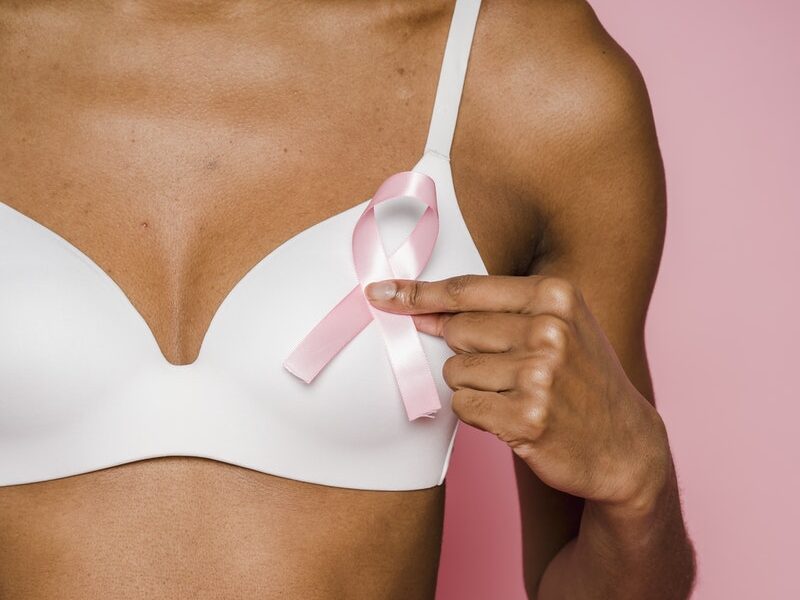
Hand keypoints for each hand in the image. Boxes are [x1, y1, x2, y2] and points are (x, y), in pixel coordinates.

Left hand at [365, 274, 670, 512]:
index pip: (467, 289)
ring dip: (473, 387)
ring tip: (517, 395)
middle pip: (455, 331)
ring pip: (455, 372)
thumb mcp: (556, 326)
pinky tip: (514, 418)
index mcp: (556, 295)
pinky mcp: (527, 419)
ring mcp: (540, 375)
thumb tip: (419, 309)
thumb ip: (495, 311)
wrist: (624, 445)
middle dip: (463, 351)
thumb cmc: (581, 378)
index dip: (418, 293)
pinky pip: (463, 407)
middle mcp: (549, 330)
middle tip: (502, 369)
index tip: (380, 292)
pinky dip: (478, 414)